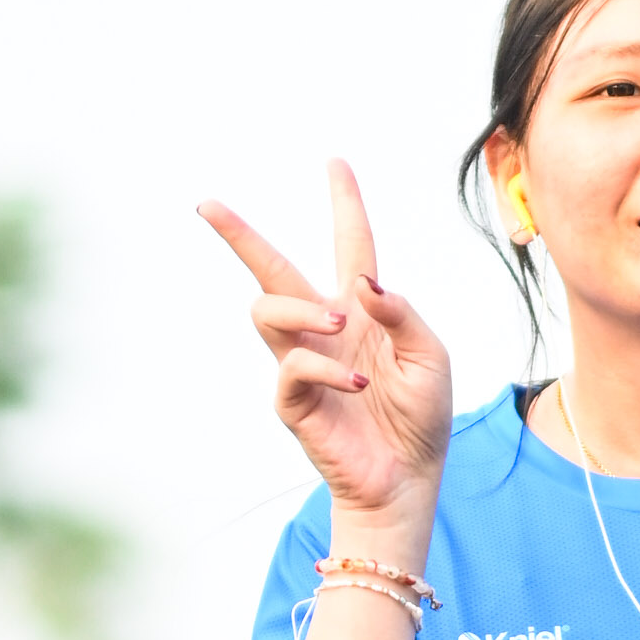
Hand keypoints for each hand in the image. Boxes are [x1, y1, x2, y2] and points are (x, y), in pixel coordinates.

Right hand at [200, 161, 452, 535]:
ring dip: (302, 309)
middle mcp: (324, 328)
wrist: (407, 478)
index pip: (350, 244)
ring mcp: (302, 362)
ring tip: (340, 325)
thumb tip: (364, 282)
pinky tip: (356, 382)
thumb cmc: (420, 417)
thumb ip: (403, 313)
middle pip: (271, 268)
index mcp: (361, 311)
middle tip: (208, 204)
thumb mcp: (430, 355)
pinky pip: (293, 366)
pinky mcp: (292, 399)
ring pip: (266, 309)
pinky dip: (326, 367)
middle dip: (239, 235)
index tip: (334, 162)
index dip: (344, 202)